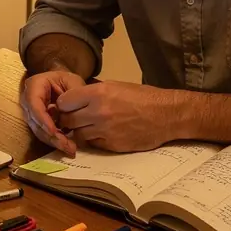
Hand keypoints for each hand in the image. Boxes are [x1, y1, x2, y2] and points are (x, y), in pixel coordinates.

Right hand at [21, 71, 86, 156]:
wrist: (65, 83)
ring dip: (53, 141)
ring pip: (38, 130)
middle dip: (49, 135)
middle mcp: (28, 99)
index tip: (54, 131)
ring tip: (70, 148)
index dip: (42, 119)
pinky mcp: (37, 123)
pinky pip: (43, 134)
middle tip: (66, 145)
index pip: (34, 103)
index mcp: (35, 85)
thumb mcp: (73, 83)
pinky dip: (54, 141)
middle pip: (34, 120)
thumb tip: (64, 114)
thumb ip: (71, 96)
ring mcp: (31, 112)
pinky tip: (67, 146)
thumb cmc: (68, 81)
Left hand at [55, 81, 174, 152]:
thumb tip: (76, 98)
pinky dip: (93, 139)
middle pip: (68, 120)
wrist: (166, 115)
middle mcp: (98, 112)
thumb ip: (94, 92)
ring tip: (87, 126)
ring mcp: (104, 130)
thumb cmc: (143, 96)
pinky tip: (100, 133)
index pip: (64, 101)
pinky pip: (92, 143)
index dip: (64, 104)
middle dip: (68, 119)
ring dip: (80, 131)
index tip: (68, 105)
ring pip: (78, 134)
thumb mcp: (116, 86)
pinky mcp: (112, 145)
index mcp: (98, 93)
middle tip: (73, 118)